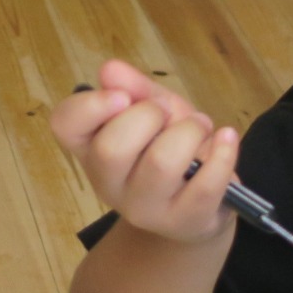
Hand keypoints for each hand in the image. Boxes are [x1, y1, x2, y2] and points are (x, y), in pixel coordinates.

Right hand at [49, 58, 238, 243]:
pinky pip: (205, 185)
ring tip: (200, 127)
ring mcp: (144, 209)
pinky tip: (226, 139)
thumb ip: (135, 89)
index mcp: (90, 148)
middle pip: (112, 148)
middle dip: (150, 115)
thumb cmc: (168, 148)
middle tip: (168, 115)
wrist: (196, 207)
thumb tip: (110, 70)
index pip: (65, 125)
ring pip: (161, 163)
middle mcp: (108, 184)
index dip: (91, 105)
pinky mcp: (183, 222)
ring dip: (189, 131)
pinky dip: (222, 153)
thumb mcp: (154, 111)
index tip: (122, 97)